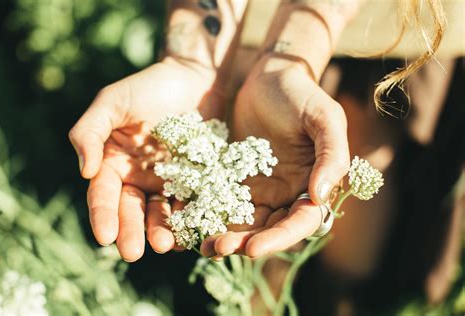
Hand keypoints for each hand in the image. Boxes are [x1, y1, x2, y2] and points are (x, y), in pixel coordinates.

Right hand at [69, 57, 223, 260]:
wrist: (196, 78)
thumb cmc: (149, 86)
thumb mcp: (112, 102)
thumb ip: (90, 133)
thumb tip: (84, 172)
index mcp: (113, 163)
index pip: (103, 194)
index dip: (102, 215)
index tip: (105, 236)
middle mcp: (138, 177)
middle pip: (131, 210)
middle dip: (131, 232)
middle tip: (132, 253)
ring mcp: (167, 181)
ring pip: (161, 212)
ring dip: (161, 231)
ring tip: (165, 245)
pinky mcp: (195, 180)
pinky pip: (191, 204)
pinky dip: (190, 219)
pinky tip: (191, 232)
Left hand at [201, 54, 349, 257]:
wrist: (270, 75)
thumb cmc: (302, 93)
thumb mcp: (324, 118)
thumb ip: (331, 156)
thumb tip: (321, 198)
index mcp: (311, 184)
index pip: (300, 222)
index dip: (279, 239)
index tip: (253, 248)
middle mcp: (286, 192)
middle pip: (269, 228)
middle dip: (245, 243)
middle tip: (217, 249)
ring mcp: (259, 187)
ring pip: (244, 221)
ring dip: (225, 236)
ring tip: (202, 246)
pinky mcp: (234, 176)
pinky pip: (222, 201)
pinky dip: (209, 214)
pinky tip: (191, 223)